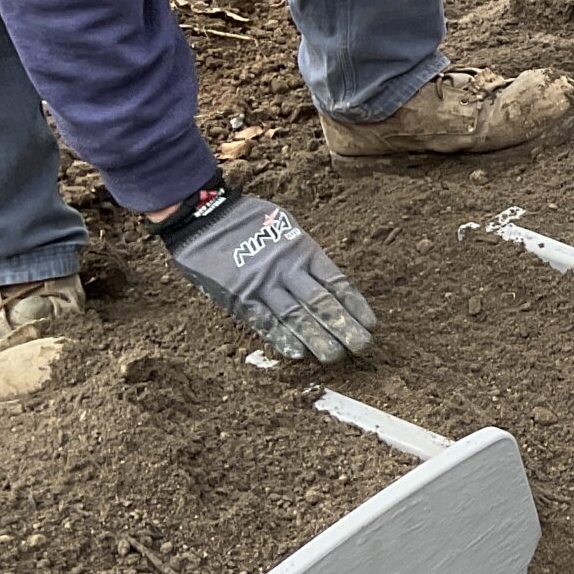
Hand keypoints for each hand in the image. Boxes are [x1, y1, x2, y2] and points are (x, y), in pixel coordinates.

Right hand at [153, 184, 376, 361]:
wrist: (203, 216)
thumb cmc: (248, 220)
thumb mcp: (284, 226)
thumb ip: (303, 252)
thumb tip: (322, 276)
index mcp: (302, 250)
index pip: (336, 282)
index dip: (355, 305)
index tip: (370, 324)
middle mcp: (286, 269)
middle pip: (321, 303)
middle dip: (343, 327)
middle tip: (363, 346)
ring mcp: (262, 284)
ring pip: (296, 316)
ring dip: (316, 338)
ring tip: (335, 356)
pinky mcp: (238, 296)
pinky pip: (263, 321)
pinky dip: (280, 337)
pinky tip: (297, 353)